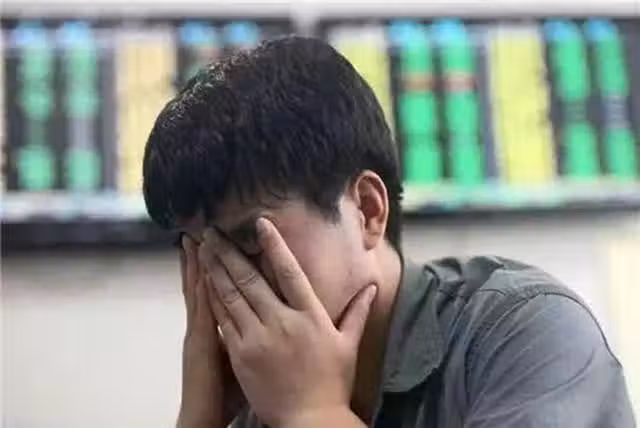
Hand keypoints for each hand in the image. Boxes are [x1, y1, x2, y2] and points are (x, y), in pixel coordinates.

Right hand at [176, 236, 243, 427]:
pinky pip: (201, 310)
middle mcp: (205, 325)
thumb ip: (244, 335)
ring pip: (199, 291)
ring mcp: (200, 332)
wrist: (205, 415)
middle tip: (203, 229)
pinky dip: (200, 289)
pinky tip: (202, 269)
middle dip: (207, 257)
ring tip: (196, 238)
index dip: (216, 268)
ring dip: (198, 265)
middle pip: (205, 283)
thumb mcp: (236, 358)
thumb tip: (261, 320)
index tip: (216, 245)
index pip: (216, 290)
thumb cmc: (224, 392)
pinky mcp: (200, 343)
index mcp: (216, 327)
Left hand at [200, 218, 376, 427]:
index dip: (274, 245)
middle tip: (214, 231)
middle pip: (251, 278)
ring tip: (204, 249)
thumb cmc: (331, 384)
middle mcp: (282, 322)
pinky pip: (225, 320)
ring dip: (216, 269)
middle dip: (230, 252)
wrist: (309, 421)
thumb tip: (372, 288)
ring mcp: (259, 338)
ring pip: (232, 295)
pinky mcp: (241, 354)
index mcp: (310, 316)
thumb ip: (357, 312)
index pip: (290, 272)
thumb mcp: (347, 345)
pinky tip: (204, 283)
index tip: (260, 224)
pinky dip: (214, 299)